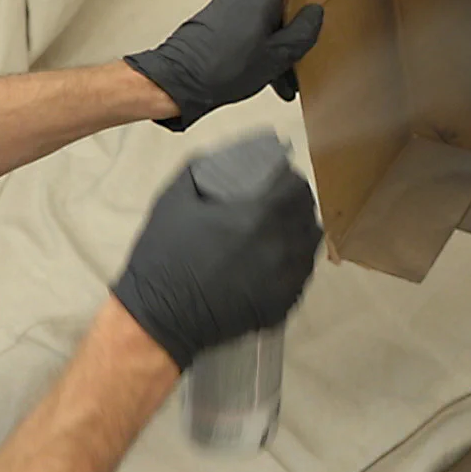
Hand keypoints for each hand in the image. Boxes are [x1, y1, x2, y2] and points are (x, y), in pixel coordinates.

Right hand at [110, 149, 322, 369]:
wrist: (160, 316)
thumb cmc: (163, 256)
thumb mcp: (175, 199)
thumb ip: (205, 169)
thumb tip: (231, 155)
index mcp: (258, 215)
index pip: (295, 187)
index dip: (288, 179)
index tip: (278, 179)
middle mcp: (281, 245)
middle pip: (306, 213)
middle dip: (294, 203)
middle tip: (278, 203)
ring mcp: (287, 278)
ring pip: (310, 243)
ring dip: (299, 230)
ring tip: (280, 229)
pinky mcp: (285, 303)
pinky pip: (303, 273)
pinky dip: (294, 261)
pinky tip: (276, 258)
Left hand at [125, 0, 322, 131]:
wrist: (179, 81)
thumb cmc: (227, 67)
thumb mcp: (279, 55)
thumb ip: (303, 31)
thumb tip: (316, 13)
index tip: (318, 13)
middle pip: (280, 1)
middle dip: (293, 30)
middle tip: (301, 57)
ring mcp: (226, 3)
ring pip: (264, 18)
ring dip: (275, 44)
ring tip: (283, 79)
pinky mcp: (214, 19)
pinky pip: (246, 27)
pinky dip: (258, 46)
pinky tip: (264, 75)